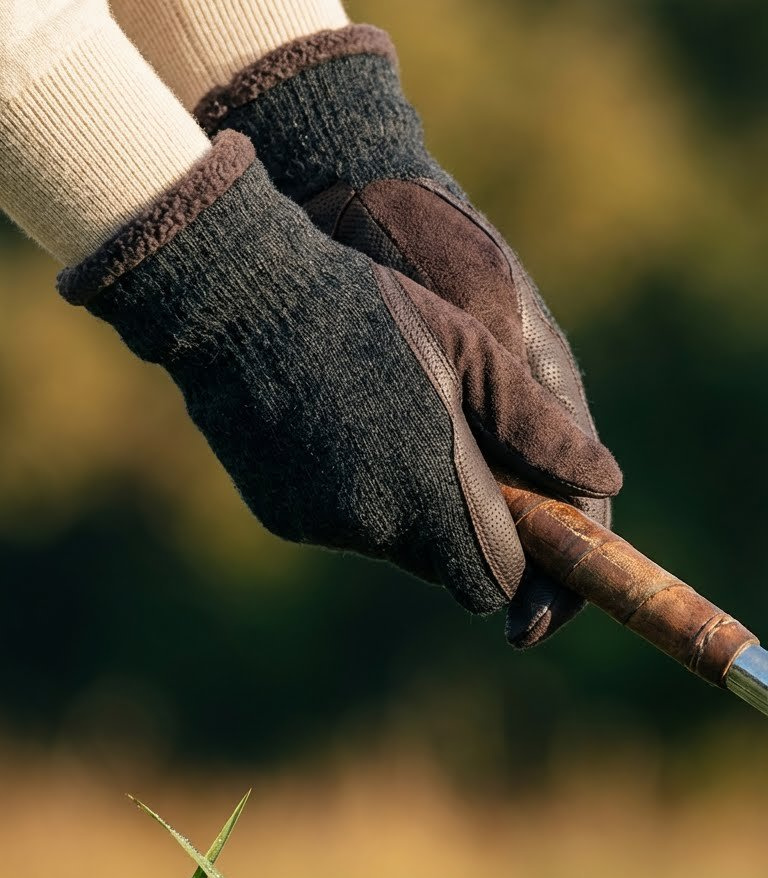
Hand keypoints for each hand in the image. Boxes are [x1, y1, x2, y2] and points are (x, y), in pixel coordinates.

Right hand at [196, 27, 621, 644]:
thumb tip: (605, 484)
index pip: (495, 578)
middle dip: (459, 518)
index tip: (516, 512)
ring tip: (386, 410)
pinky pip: (337, 520)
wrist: (240, 299)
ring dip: (403, 499)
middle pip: (443, 559)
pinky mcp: (279, 515)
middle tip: (448, 437)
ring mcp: (320, 524)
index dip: (513, 553)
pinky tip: (334, 419)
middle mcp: (377, 524)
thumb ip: (539, 429)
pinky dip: (349, 489)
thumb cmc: (371, 309)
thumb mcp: (471, 352)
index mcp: (436, 489)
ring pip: (389, 536)